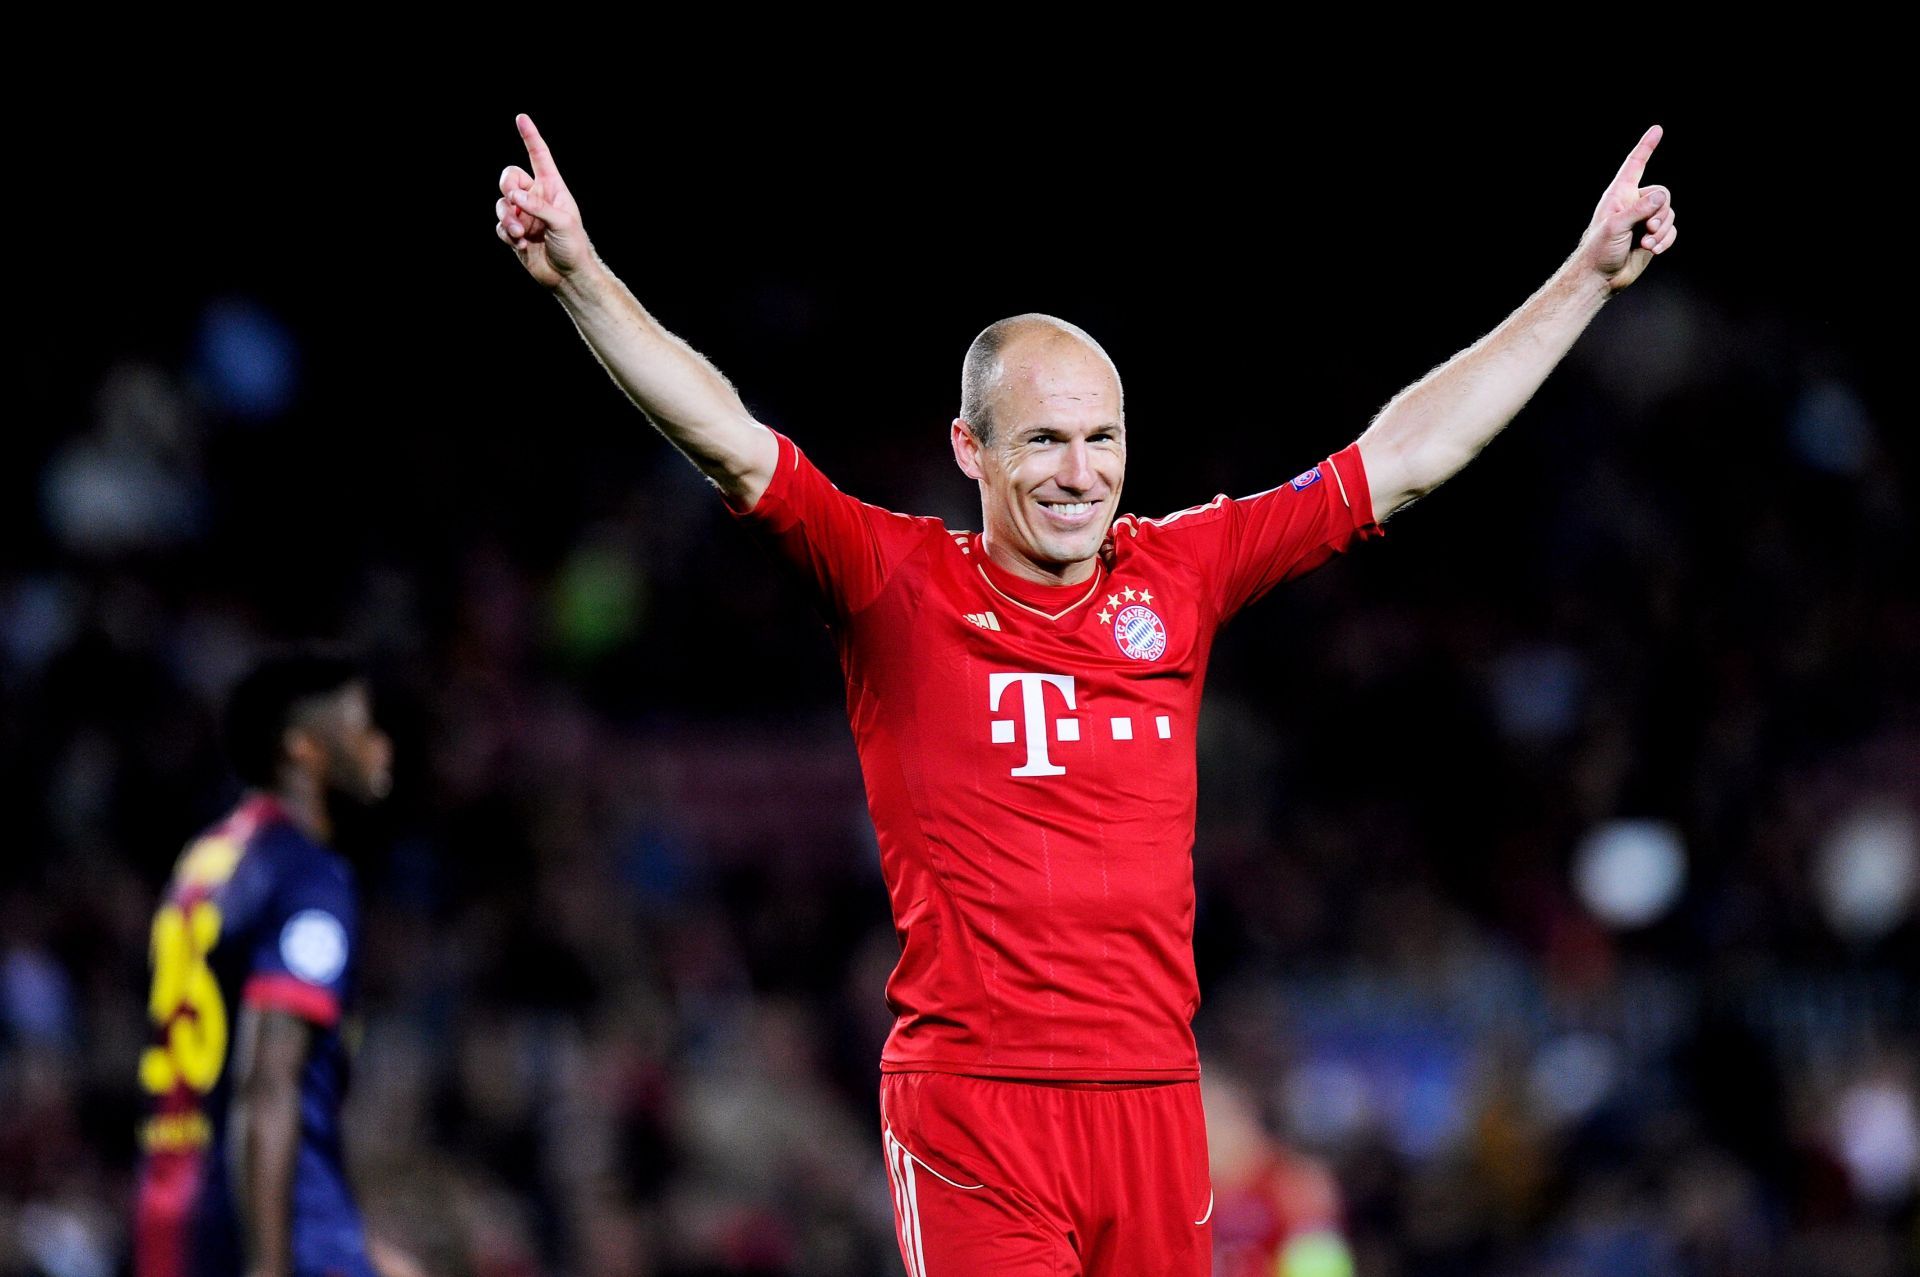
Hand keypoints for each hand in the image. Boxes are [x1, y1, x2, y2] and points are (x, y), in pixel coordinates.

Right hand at [496, 114, 591, 287]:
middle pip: (510, 177)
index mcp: (552, 187)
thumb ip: (538, 206)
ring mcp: (523, 215)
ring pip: (501, 203)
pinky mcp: (514, 232)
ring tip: (520, 233)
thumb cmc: (573, 246)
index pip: (539, 156)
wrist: (567, 275)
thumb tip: (515, 196)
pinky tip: (520, 243)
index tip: (521, 118)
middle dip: (507, 186)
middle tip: (514, 200)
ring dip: (507, 218)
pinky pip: (500, 225)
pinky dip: (507, 233)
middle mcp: (535, 197)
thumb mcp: (562, 222)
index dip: (530, 137)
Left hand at [1577, 124, 1678, 291]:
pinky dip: (1666, 240)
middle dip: (1660, 212)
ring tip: (1647, 243)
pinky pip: (1671, 231)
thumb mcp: (1616, 226)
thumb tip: (1661, 196)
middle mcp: (1633, 203)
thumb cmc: (1599, 250)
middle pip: (1662, 194)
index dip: (1646, 146)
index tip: (1657, 130)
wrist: (1600, 277)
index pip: (1635, 164)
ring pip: (1669, 213)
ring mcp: (1644, 219)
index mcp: (1619, 195)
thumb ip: (1639, 209)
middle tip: (1647, 229)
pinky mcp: (1652, 235)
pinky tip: (1653, 249)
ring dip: (1662, 230)